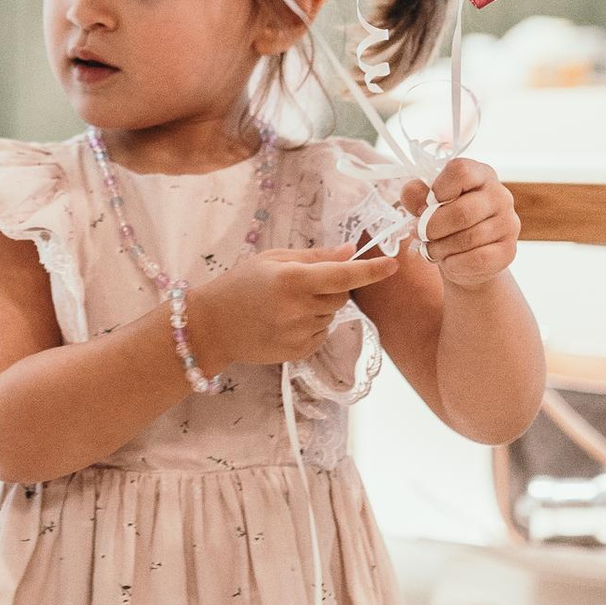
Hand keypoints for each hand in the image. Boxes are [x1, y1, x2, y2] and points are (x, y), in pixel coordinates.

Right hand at [192, 249, 378, 370]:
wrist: (213, 326)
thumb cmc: (241, 285)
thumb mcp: (272, 260)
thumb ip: (314, 256)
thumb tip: (350, 251)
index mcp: (293, 279)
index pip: (344, 275)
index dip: (371, 270)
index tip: (392, 264)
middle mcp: (299, 308)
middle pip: (342, 295)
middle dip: (334, 286)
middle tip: (305, 283)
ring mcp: (300, 334)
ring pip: (332, 315)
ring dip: (321, 307)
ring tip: (288, 305)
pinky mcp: (299, 353)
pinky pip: (322, 334)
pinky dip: (313, 325)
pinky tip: (286, 321)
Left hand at [420, 155, 517, 290]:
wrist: (466, 259)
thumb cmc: (446, 223)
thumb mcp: (428, 205)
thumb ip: (416, 195)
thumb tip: (411, 192)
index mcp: (480, 175)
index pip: (461, 171)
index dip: (438, 189)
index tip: (428, 203)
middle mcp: (500, 195)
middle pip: (463, 211)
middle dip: (433, 227)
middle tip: (420, 234)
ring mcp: (508, 223)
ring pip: (469, 238)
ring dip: (440, 248)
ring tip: (432, 249)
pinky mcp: (509, 251)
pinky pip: (478, 259)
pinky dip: (455, 263)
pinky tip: (448, 261)